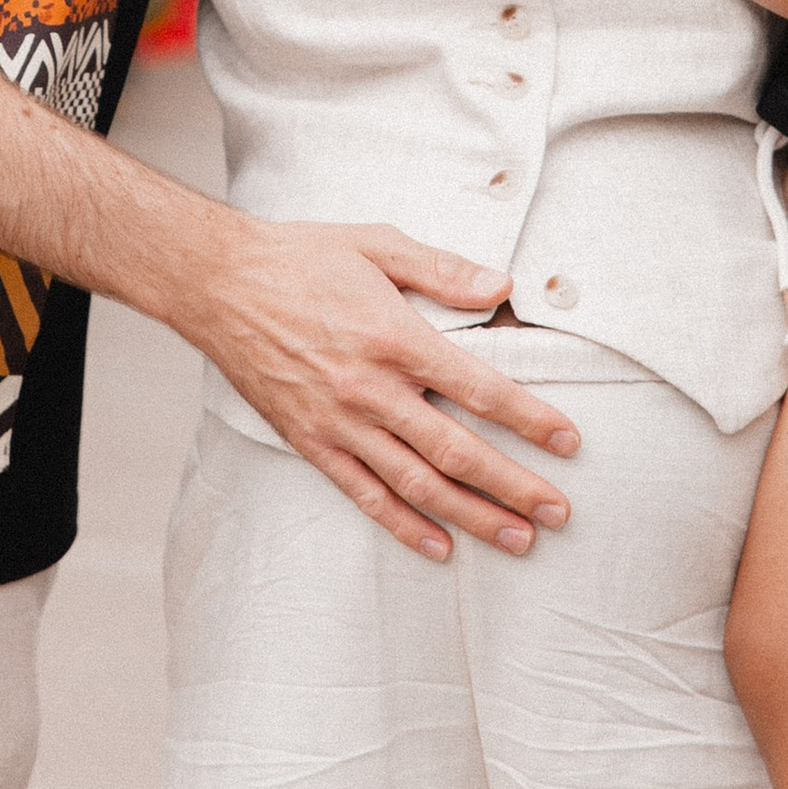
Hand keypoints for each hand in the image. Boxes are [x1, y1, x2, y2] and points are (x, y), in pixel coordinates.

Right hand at [182, 215, 580, 563]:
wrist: (219, 284)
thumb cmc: (302, 258)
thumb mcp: (377, 243)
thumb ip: (443, 269)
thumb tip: (503, 285)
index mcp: (394, 337)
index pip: (477, 388)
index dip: (528, 419)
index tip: (568, 441)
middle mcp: (369, 389)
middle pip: (455, 451)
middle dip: (513, 485)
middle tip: (558, 513)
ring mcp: (338, 422)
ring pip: (416, 484)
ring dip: (472, 515)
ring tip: (517, 539)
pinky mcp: (311, 442)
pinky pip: (364, 494)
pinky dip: (404, 525)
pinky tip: (440, 545)